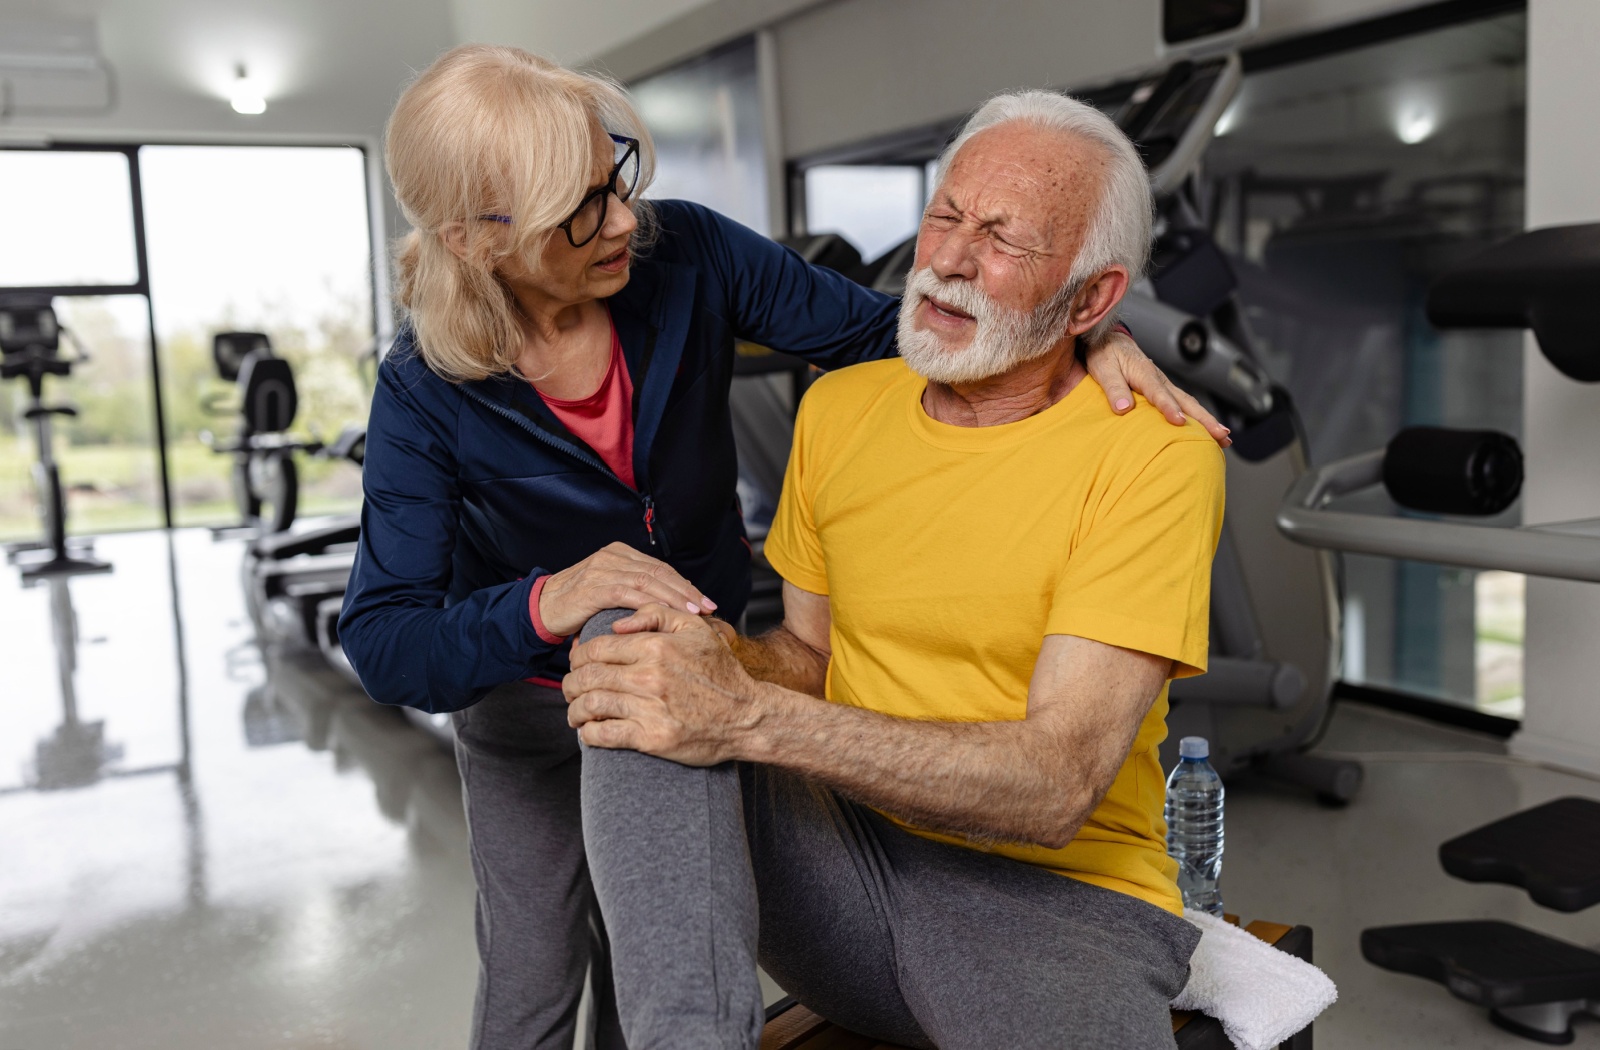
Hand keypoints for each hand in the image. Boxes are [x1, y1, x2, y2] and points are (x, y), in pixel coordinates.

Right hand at [538, 542, 717, 637]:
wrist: (541, 610)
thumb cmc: (579, 608)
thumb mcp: (611, 596)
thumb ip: (635, 594)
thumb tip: (672, 610)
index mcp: (620, 554)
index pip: (661, 568)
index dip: (685, 585)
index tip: (706, 602)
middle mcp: (613, 556)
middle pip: (660, 572)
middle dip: (687, 591)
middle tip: (710, 607)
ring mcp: (603, 569)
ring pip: (648, 581)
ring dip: (675, 597)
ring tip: (695, 612)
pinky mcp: (593, 586)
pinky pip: (628, 593)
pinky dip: (650, 604)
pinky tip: (665, 615)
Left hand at [563, 604, 759, 764]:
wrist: (747, 716)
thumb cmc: (720, 673)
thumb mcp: (695, 629)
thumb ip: (656, 614)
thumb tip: (617, 624)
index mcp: (655, 648)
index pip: (597, 649)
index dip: (578, 657)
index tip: (577, 664)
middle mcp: (649, 677)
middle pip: (587, 677)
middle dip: (570, 684)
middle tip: (570, 689)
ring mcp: (649, 709)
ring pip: (591, 706)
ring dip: (575, 710)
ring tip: (576, 713)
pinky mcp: (651, 738)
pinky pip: (605, 735)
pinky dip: (589, 734)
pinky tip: (589, 732)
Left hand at [1085, 329, 1232, 447]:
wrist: (1109, 340)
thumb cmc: (1105, 354)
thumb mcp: (1103, 369)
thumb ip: (1113, 388)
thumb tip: (1124, 408)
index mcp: (1144, 373)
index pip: (1159, 394)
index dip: (1169, 408)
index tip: (1180, 422)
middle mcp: (1159, 379)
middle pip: (1185, 401)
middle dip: (1204, 419)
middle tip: (1221, 436)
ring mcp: (1164, 384)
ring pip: (1189, 403)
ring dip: (1207, 420)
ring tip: (1224, 439)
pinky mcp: (1163, 389)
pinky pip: (1183, 404)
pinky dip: (1197, 417)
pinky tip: (1206, 430)